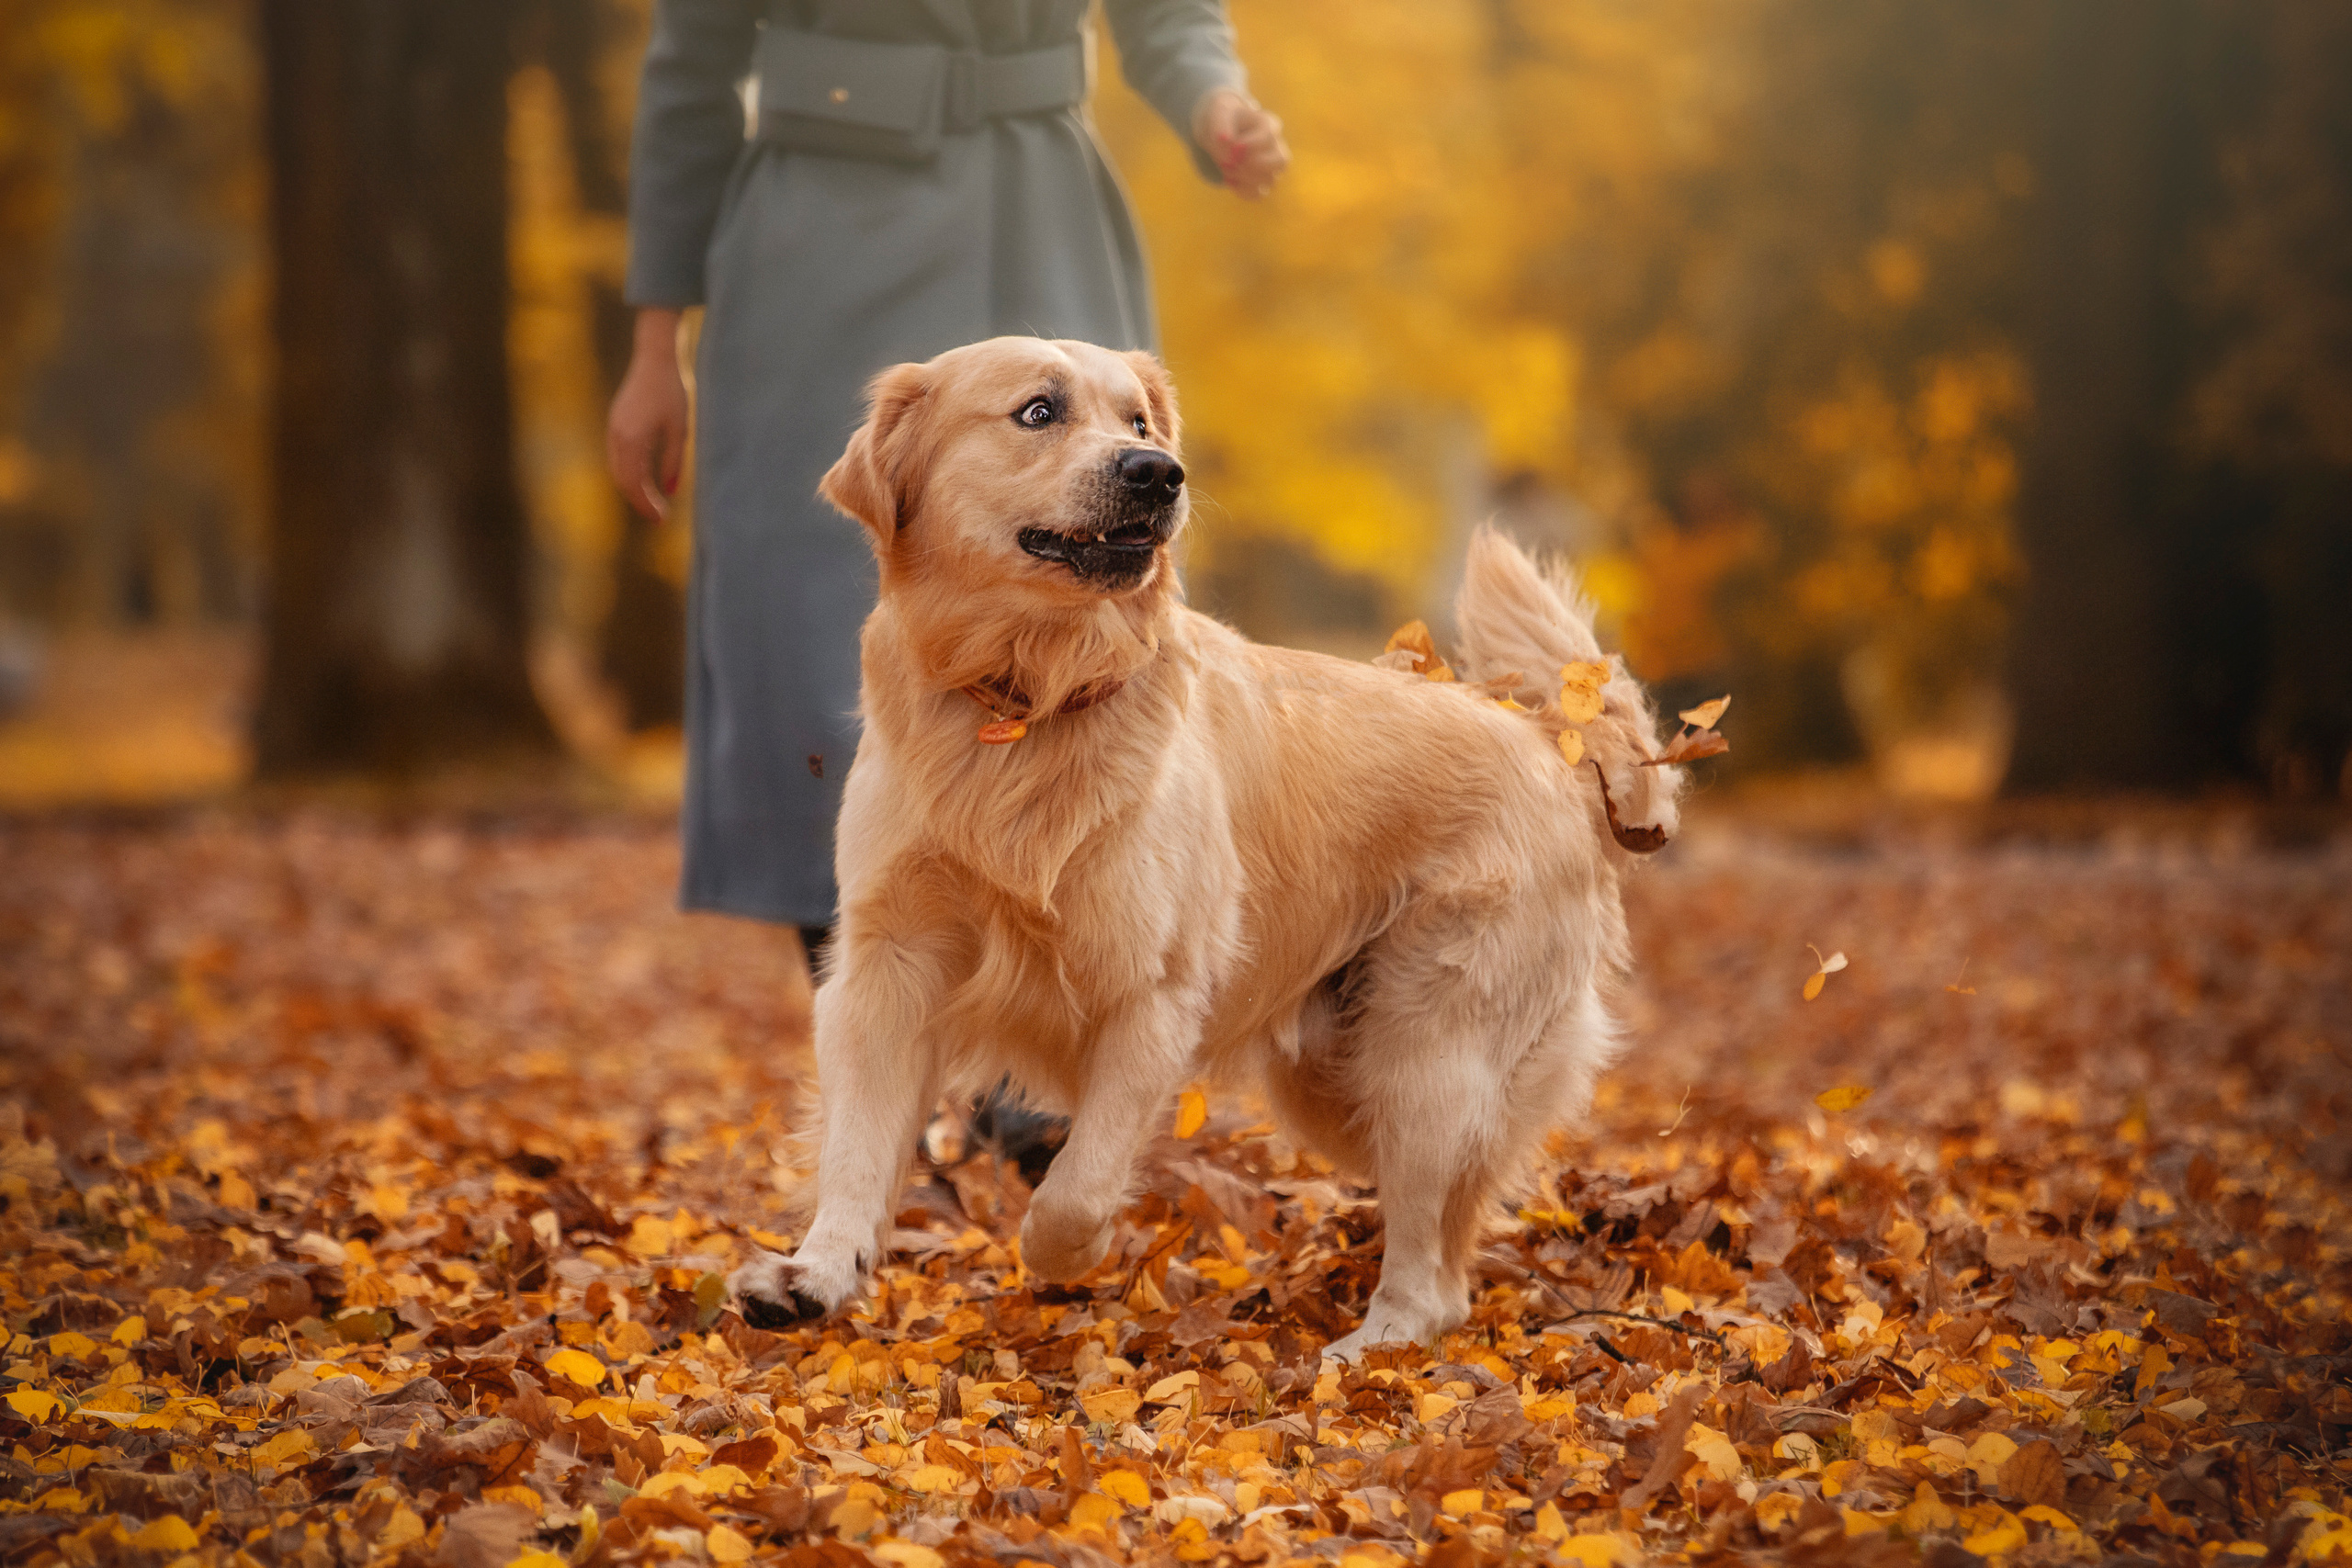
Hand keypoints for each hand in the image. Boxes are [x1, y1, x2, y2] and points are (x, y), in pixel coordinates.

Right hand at [607, 308, 688, 520]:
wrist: (654, 359)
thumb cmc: (671, 391)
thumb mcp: (679, 430)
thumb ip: (674, 462)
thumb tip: (671, 491)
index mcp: (633, 439)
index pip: (634, 483)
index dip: (646, 504)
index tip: (661, 519)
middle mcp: (618, 436)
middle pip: (623, 480)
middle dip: (640, 501)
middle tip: (659, 518)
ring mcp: (613, 428)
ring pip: (617, 469)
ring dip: (632, 489)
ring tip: (652, 503)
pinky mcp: (615, 422)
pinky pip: (617, 456)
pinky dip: (628, 473)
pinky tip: (643, 480)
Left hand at [1193, 88, 1288, 199]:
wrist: (1224, 131)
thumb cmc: (1225, 119)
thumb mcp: (1218, 114)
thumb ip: (1221, 126)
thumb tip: (1227, 142)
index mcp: (1269, 124)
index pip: (1269, 136)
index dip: (1251, 145)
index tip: (1233, 148)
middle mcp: (1276, 145)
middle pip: (1281, 161)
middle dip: (1253, 165)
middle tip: (1231, 161)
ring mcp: (1272, 166)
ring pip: (1271, 180)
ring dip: (1244, 177)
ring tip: (1225, 167)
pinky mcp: (1264, 181)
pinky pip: (1260, 194)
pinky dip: (1242, 190)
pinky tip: (1229, 180)